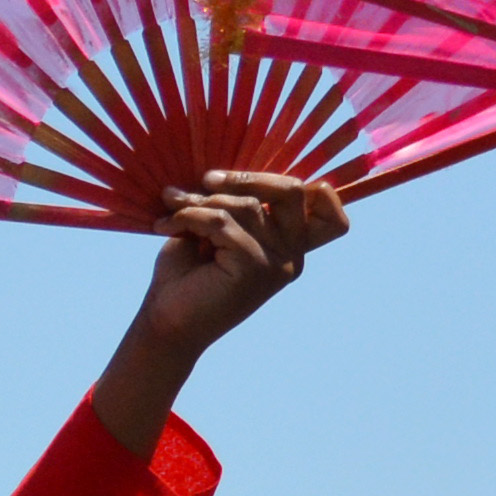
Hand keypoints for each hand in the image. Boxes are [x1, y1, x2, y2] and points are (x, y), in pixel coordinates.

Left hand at [94, 168, 347, 445]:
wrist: (164, 326)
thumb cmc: (186, 278)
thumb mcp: (215, 232)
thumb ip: (234, 206)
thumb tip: (225, 170)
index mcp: (290, 249)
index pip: (331, 216)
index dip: (316, 191)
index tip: (268, 188)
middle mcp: (291, 257)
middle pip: (292, 191)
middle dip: (247, 177)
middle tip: (206, 181)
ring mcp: (277, 263)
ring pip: (246, 204)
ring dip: (201, 201)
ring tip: (170, 210)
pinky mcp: (253, 266)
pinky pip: (222, 221)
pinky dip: (189, 216)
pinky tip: (165, 227)